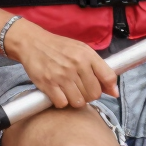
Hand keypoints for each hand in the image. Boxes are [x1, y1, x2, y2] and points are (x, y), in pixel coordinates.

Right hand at [3, 18, 117, 108]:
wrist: (31, 42)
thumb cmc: (58, 47)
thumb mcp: (81, 50)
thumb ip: (99, 69)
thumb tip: (114, 93)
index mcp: (86, 55)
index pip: (109, 78)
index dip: (107, 87)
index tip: (99, 88)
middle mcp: (76, 65)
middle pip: (94, 94)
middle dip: (87, 94)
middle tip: (78, 87)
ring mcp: (61, 75)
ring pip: (79, 102)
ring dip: (74, 100)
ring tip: (68, 90)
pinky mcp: (47, 83)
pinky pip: (62, 103)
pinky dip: (61, 101)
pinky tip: (57, 92)